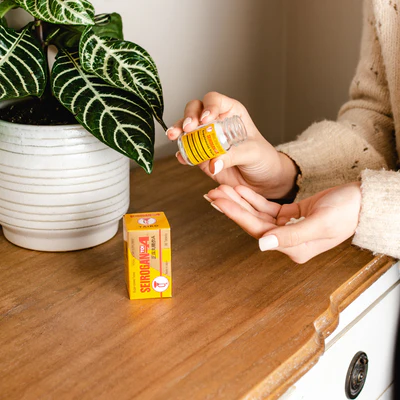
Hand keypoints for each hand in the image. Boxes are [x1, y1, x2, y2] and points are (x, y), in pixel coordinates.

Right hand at [167, 91, 297, 198]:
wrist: (262, 180)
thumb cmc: (263, 158)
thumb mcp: (252, 153)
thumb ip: (232, 156)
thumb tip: (213, 163)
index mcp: (231, 113)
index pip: (214, 101)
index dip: (208, 107)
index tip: (205, 119)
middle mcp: (216, 122)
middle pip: (195, 110)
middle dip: (188, 117)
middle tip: (187, 128)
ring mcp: (206, 139)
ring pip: (186, 129)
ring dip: (178, 132)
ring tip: (175, 138)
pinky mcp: (201, 156)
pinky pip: (187, 152)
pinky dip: (182, 153)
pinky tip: (182, 157)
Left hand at [206, 182, 361, 263]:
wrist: (362, 202)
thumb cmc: (346, 212)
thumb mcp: (320, 224)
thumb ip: (291, 236)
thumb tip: (263, 244)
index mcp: (293, 248)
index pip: (257, 231)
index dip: (236, 215)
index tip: (219, 201)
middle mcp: (287, 241)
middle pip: (252, 222)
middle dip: (232, 207)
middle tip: (213, 194)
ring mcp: (287, 228)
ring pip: (257, 214)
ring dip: (240, 201)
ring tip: (222, 189)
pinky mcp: (290, 216)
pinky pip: (266, 207)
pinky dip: (253, 198)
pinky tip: (240, 190)